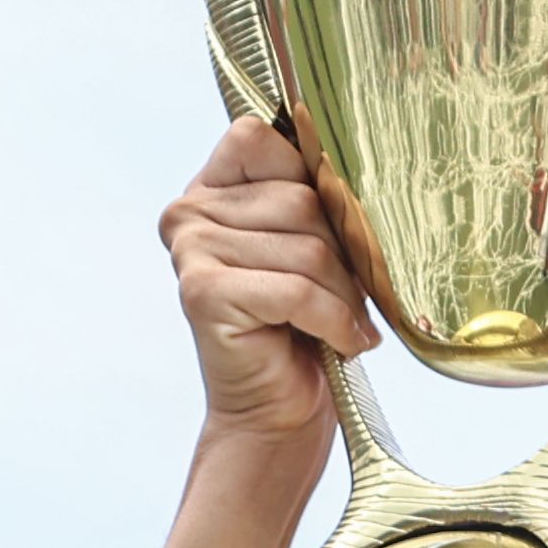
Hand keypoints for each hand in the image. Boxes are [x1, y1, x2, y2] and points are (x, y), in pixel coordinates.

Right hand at [158, 118, 380, 442]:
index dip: (311, 176)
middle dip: (343, 249)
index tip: (332, 226)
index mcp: (212, 187)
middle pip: (299, 196)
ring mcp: (191, 249)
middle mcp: (190, 211)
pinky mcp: (203, 292)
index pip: (262, 137)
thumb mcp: (309, 245)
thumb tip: (357, 167)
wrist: (274, 410)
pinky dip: (333, 319)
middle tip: (352, 292)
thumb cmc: (300, 325)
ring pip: (307, 245)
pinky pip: (296, 289)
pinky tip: (343, 340)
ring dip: (343, 292)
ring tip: (347, 320)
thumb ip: (313, 197)